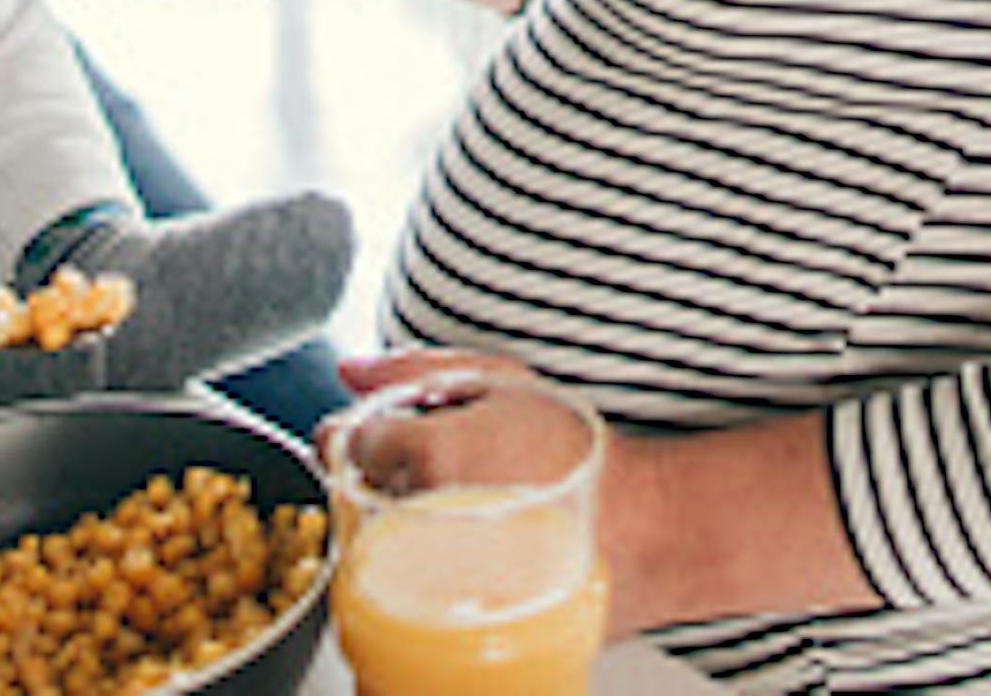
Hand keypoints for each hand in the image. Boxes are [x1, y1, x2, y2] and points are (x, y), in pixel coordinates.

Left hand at [330, 351, 864, 641]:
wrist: (647, 533)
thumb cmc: (582, 455)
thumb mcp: (502, 381)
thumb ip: (415, 368)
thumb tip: (350, 368)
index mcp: (428, 455)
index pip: (343, 440)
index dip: (369, 433)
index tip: (400, 437)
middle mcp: (421, 518)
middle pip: (350, 497)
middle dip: (379, 481)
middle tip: (437, 476)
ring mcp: (432, 578)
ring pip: (370, 550)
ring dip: (395, 529)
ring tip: (457, 518)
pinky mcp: (448, 623)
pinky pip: (402, 597)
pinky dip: (418, 577)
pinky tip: (464, 559)